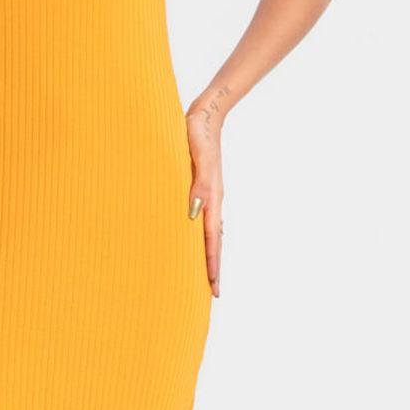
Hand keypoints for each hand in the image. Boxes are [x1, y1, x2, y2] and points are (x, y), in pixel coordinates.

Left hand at [183, 107, 224, 296]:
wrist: (205, 115)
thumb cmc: (196, 134)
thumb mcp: (196, 157)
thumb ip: (197, 184)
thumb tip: (194, 213)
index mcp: (211, 196)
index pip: (212, 238)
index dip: (212, 263)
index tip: (213, 287)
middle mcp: (212, 200)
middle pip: (215, 241)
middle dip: (214, 267)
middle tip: (213, 293)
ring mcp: (210, 195)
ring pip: (211, 233)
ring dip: (209, 255)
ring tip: (207, 276)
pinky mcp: (204, 189)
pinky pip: (205, 220)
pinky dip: (204, 237)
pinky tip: (197, 241)